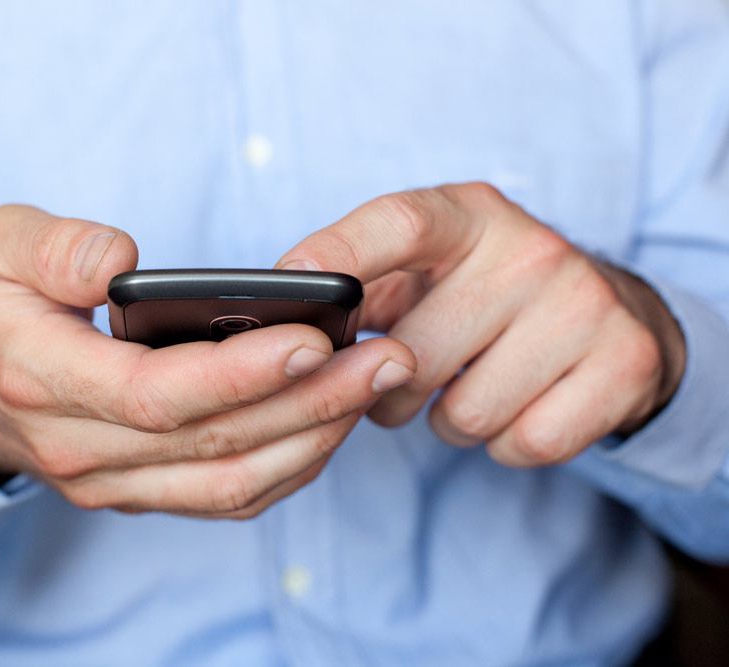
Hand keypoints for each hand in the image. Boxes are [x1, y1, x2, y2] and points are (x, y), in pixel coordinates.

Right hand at [0, 205, 415, 517]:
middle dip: (309, 402)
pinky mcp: (140, 493)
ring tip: (377, 384)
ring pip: (231, 482)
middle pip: (211, 442)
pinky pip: (227, 496)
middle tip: (385, 357)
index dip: (237, 374)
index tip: (313, 339)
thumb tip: (121, 259)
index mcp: (40, 378)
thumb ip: (53, 246)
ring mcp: (110, 482)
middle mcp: (76, 448)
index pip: (152, 394)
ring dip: (314, 438)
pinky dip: (291, 465)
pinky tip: (335, 419)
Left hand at [276, 183, 685, 466]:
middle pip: (414, 355)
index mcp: (468, 215)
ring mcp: (585, 302)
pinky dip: (507, 442)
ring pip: (466, 413)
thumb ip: (357, 288)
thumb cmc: (478, 296)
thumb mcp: (423, 271)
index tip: (290, 285)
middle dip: (390, 390)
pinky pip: (524, 442)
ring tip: (465, 389)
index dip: (338, 255)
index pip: (398, 223)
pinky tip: (516, 406)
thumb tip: (279, 325)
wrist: (604, 314)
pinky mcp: (624, 361)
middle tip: (403, 380)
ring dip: (451, 421)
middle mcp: (531, 248)